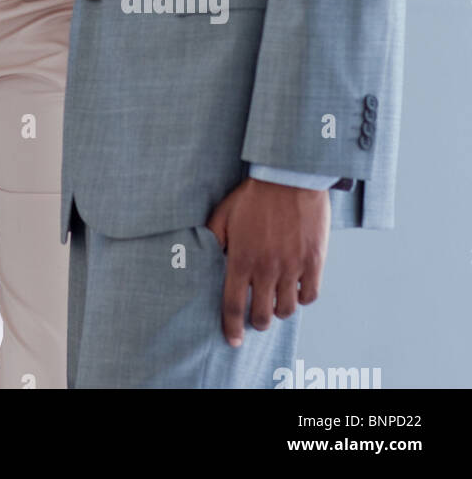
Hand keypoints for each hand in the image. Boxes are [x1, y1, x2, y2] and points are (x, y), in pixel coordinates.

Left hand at [206, 177, 330, 345]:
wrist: (288, 179)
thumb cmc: (254, 196)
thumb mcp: (223, 213)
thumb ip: (213, 238)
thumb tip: (206, 257)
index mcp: (241, 258)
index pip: (233, 305)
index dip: (231, 327)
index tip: (232, 340)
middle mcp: (266, 268)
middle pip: (262, 315)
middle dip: (257, 322)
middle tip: (256, 316)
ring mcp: (292, 267)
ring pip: (286, 309)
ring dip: (279, 310)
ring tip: (275, 300)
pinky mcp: (313, 262)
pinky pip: (309, 295)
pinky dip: (302, 298)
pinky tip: (295, 290)